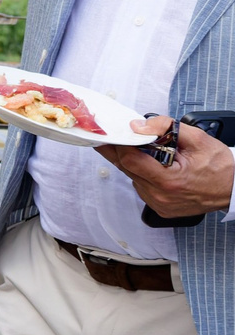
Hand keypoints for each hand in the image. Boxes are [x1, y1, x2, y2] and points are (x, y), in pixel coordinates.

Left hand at [98, 116, 234, 218]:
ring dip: (133, 163)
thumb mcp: (198, 139)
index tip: (116, 132)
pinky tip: (153, 166)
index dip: (121, 144)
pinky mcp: (160, 208)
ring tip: (142, 151)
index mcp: (169, 181)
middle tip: (111, 136)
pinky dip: (143, 175)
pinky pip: (142, 188)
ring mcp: (159, 204)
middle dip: (119, 151)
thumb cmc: (221, 167)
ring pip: (132, 179)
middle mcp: (160, 196)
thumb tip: (139, 126)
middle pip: (127, 169)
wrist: (234, 190)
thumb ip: (166, 128)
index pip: (130, 161)